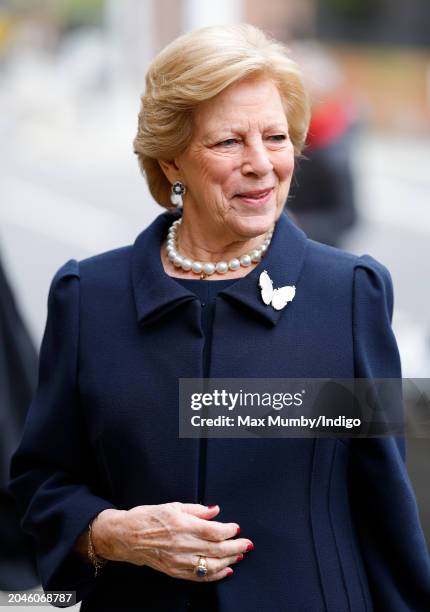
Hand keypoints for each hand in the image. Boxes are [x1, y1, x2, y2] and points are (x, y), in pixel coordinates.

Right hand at [92, 502, 252, 581]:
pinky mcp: (175, 571)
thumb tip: (216, 510)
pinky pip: (199, 577)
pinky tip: (225, 571)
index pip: (215, 531)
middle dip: (236, 547)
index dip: (229, 530)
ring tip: (240, 555)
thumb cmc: (148, 517)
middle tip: (248, 544)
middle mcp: (183, 544)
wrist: (126, 536)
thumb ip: (197, 509)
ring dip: (229, 561)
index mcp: (184, 525)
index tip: (237, 527)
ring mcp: (179, 561)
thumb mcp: (173, 506)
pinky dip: (215, 576)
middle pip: (217, 549)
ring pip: (211, 565)